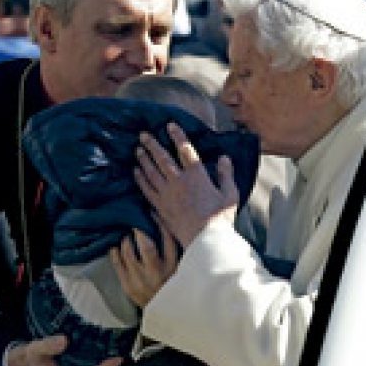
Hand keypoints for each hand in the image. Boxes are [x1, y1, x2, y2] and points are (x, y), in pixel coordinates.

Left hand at [111, 225, 177, 307]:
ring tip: (127, 235)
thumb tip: (158, 220)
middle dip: (138, 231)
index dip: (159, 226)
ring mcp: (140, 281)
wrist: (162, 311)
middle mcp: (157, 275)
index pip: (168, 241)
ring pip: (128, 253)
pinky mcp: (127, 286)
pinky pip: (117, 264)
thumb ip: (170, 245)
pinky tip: (116, 246)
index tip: (152, 214)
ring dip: (126, 240)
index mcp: (173, 268)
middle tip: (134, 223)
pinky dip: (115, 252)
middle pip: (146, 247)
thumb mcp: (177, 266)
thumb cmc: (170, 283)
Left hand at [134, 123, 238, 246]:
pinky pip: (147, 189)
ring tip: (137, 150)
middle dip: (152, 144)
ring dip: (144, 159)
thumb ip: (226, 175)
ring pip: (151, 172)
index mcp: (197, 176)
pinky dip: (140, 179)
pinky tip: (136, 172)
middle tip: (143, 135)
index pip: (185, 150)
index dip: (177, 136)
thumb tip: (224, 158)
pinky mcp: (160, 207)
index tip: (169, 126)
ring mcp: (167, 194)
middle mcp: (179, 182)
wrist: (205, 240)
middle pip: (162, 158)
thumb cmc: (220, 218)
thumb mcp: (230, 194)